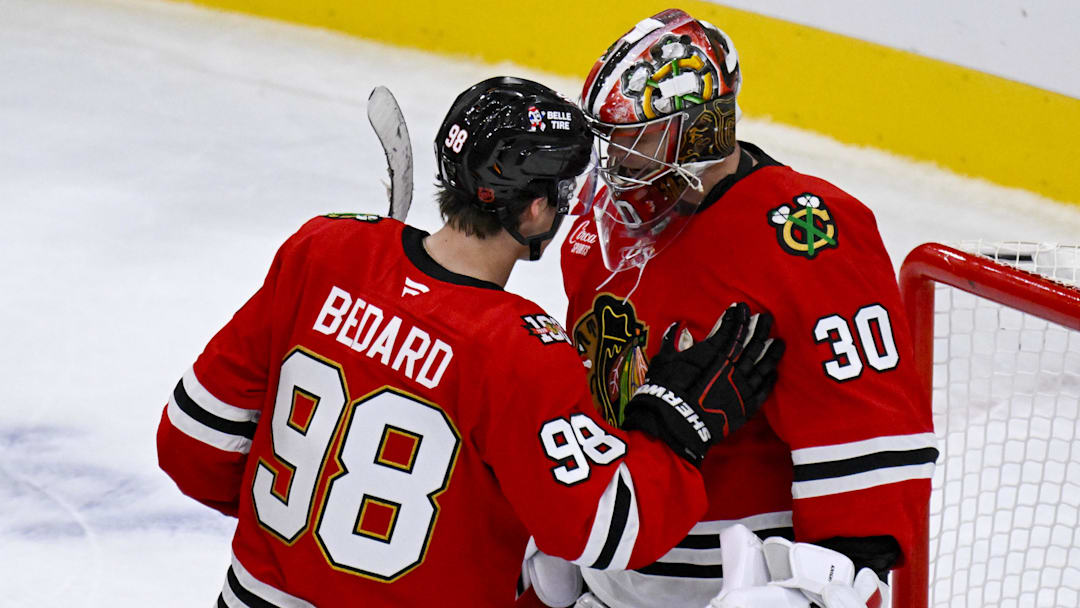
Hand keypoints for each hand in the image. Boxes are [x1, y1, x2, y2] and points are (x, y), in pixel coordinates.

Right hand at [622, 302, 783, 464]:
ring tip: (780, 342)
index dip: (737, 317)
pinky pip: (762, 391)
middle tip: (768, 317)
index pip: (731, 329)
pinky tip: (774, 373)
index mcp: (714, 353)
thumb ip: (673, 341)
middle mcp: (732, 367)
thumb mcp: (663, 361)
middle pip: (752, 344)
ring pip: (762, 366)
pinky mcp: (744, 407)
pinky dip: (769, 380)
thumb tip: (678, 326)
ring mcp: (741, 388)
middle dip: (760, 328)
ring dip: (772, 352)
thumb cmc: (665, 391)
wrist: (675, 425)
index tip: (742, 308)